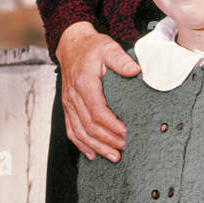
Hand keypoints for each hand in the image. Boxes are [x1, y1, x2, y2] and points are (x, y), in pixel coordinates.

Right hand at [55, 22, 140, 161]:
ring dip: (96, 147)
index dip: (112, 125)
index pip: (98, 112)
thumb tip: (135, 71)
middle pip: (89, 126)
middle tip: (124, 149)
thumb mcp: (108, 47)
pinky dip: (81, 144)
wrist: (71, 45)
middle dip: (107, 141)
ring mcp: (69, 104)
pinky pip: (71, 130)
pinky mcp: (68, 107)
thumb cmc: (92, 47)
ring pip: (79, 132)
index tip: (126, 133)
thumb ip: (121, 60)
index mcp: (84, 84)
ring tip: (112, 156)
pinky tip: (92, 154)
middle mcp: (74, 97)